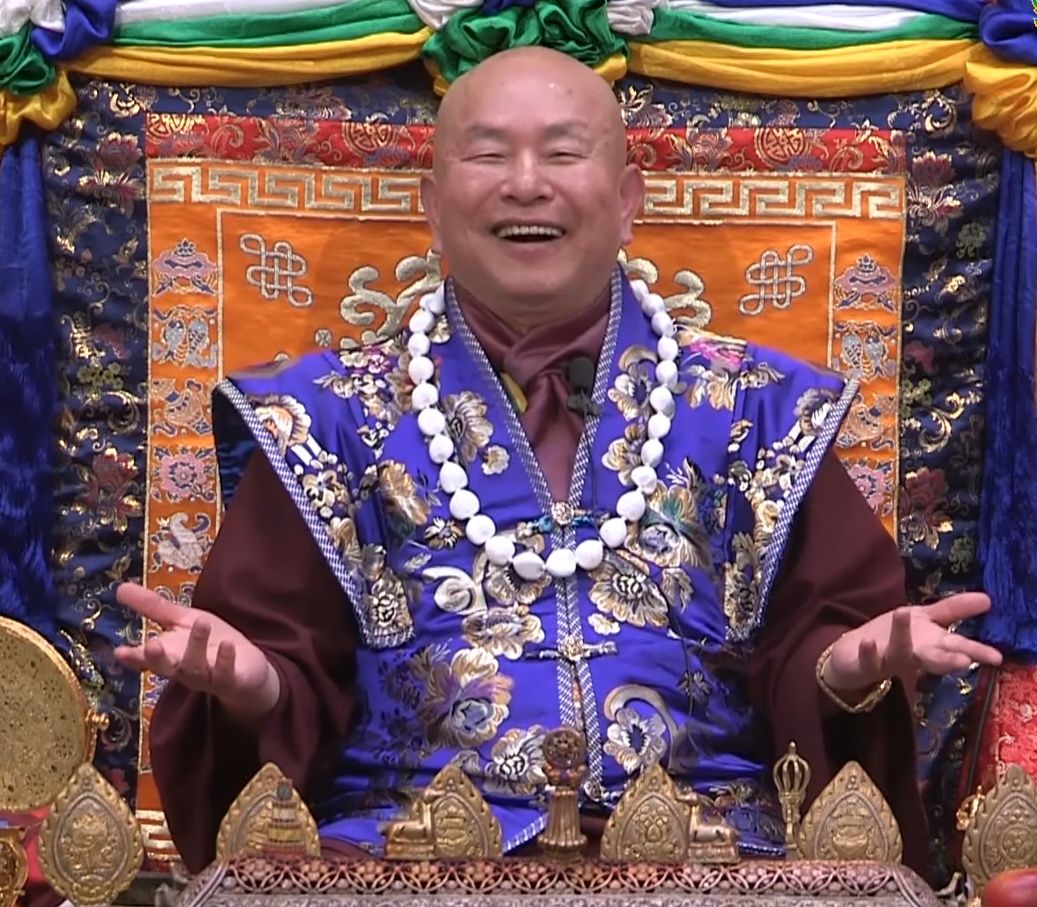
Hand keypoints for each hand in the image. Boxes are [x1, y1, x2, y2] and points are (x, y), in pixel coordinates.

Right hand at [113, 583, 279, 719]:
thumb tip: (120, 587)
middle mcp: (183, 669)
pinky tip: (227, 645)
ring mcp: (207, 677)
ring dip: (197, 646)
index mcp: (169, 655)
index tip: (119, 652)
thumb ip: (153, 607)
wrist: (247, 669)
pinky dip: (225, 660)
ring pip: (196, 668)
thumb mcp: (182, 620)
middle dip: (157, 659)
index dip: (133, 657)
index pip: (145, 659)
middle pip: (166, 668)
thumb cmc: (209, 644)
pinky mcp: (231, 681)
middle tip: (150, 645)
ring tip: (201, 622)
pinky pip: (225, 674)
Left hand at [823, 592, 1002, 693]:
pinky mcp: (865, 664)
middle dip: (949, 659)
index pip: (957, 645)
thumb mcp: (925, 620)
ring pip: (900, 651)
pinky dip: (869, 652)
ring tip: (904, 611)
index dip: (976, 651)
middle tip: (964, 659)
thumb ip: (953, 610)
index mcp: (930, 644)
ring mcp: (889, 660)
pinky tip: (868, 642)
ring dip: (902, 636)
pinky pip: (868, 659)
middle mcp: (914, 655)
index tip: (998, 658)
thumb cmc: (896, 638)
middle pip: (934, 656)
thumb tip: (988, 598)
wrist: (854, 659)